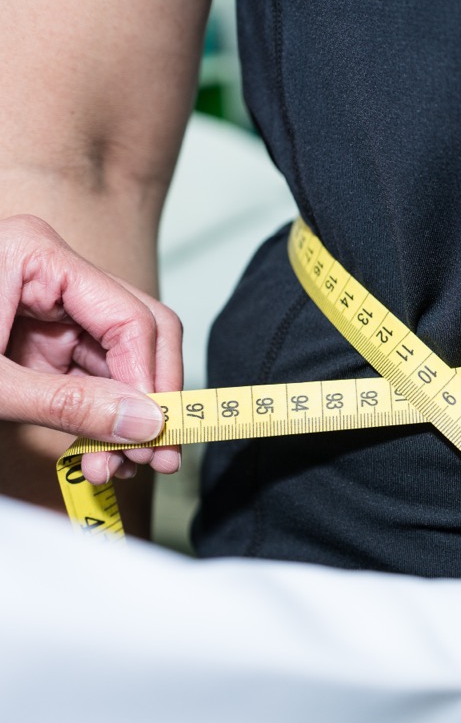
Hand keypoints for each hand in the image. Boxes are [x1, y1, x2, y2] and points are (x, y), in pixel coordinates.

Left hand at [0, 214, 181, 482]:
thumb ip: (69, 406)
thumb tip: (143, 425)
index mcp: (36, 254)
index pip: (129, 317)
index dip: (152, 380)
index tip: (161, 433)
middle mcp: (53, 273)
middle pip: (138, 332)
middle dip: (149, 398)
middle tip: (158, 454)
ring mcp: (49, 306)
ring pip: (120, 361)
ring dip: (125, 417)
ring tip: (117, 467)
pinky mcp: (39, 339)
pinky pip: (90, 376)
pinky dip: (98, 418)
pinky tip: (98, 456)